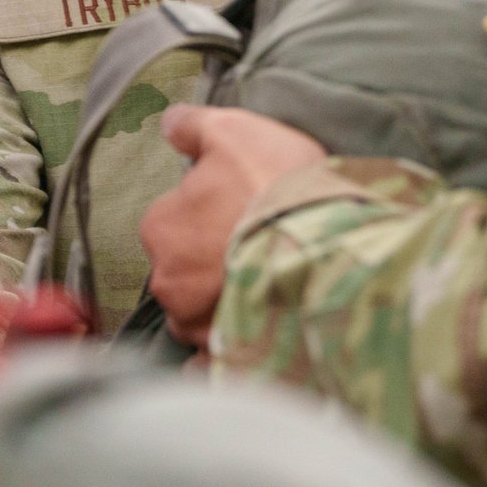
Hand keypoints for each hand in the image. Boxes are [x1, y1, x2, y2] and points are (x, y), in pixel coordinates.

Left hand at [139, 105, 327, 346]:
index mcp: (161, 228)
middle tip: (257, 246)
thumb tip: (167, 121)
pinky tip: (251, 348)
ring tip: (270, 289)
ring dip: (223, 304)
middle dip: (210, 262)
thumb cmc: (275, 187)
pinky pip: (215, 364)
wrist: (325, 251)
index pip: (169, 218)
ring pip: (200, 315)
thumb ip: (194, 127)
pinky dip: (225, 360)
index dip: (204, 211)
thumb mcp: (236, 133)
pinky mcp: (227, 359)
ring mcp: (197, 326)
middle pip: (183, 270)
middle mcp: (168, 283)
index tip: (238, 207)